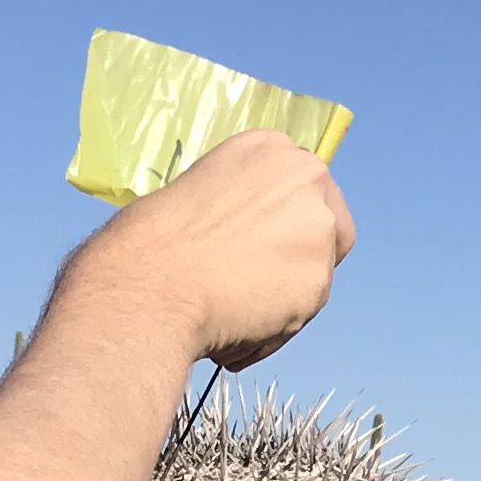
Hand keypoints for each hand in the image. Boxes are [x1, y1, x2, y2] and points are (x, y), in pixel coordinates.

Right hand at [53, 126, 356, 372]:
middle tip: (257, 283)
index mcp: (270, 147)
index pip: (305, 186)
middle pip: (329, 226)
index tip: (262, 244)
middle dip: (299, 257)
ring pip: (316, 275)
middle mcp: (306, 177)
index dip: (285, 222)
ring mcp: (317, 229)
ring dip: (282, 299)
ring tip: (231, 315)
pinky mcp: (319, 281)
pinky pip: (301, 317)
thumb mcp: (201, 194)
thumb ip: (242, 206)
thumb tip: (251, 237)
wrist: (151, 286)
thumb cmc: (152, 244)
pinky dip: (272, 332)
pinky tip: (234, 333)